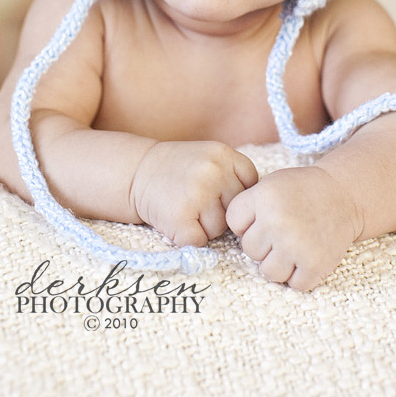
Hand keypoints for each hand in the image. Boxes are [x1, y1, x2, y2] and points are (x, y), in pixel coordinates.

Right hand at [130, 141, 257, 247]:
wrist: (137, 172)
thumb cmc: (179, 169)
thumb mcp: (210, 157)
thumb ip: (235, 174)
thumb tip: (257, 210)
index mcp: (224, 154)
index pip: (251, 186)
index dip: (235, 194)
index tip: (218, 191)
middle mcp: (213, 172)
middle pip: (237, 210)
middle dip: (221, 212)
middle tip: (198, 201)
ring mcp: (197, 194)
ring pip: (219, 229)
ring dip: (205, 227)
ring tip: (187, 208)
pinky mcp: (180, 218)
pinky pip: (200, 242)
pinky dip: (189, 238)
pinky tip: (178, 221)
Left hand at [226, 166, 361, 290]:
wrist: (343, 194)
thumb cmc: (301, 190)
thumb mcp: (269, 184)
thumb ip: (247, 206)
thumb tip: (228, 238)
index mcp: (263, 197)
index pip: (233, 224)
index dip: (247, 222)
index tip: (265, 215)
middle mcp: (277, 221)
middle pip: (249, 250)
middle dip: (264, 243)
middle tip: (284, 229)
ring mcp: (296, 245)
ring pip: (268, 272)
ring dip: (279, 263)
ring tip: (293, 245)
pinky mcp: (315, 264)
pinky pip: (294, 284)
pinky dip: (300, 275)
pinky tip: (307, 255)